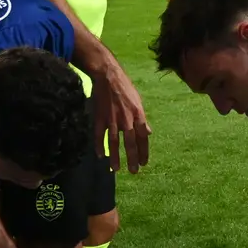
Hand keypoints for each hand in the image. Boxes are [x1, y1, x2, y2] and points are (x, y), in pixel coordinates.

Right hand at [89, 49, 149, 172]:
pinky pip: (100, 135)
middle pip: (130, 143)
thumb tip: (148, 132)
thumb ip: (142, 119)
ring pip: (114, 143)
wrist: (108, 76)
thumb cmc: (125, 88)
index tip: (144, 163)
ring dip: (115, 157)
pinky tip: (100, 156)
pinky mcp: (100, 118)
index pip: (143, 138)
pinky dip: (99, 146)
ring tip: (116, 169)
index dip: (144, 151)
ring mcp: (113, 120)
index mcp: (138, 116)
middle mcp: (127, 120)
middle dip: (132, 159)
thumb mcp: (139, 102)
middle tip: (134, 171)